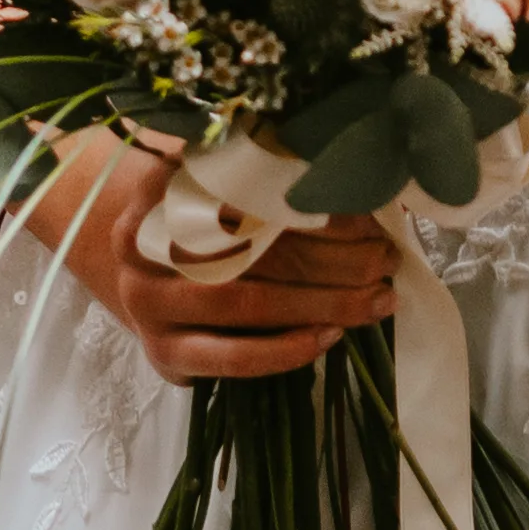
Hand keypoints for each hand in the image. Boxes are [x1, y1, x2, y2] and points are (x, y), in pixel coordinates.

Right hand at [40, 129, 395, 381]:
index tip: (366, 209)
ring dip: (321, 303)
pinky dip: (283, 350)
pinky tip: (329, 336)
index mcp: (162, 185)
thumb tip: (370, 178)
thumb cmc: (202, 220)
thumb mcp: (223, 181)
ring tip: (376, 300)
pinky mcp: (163, 351)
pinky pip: (230, 358)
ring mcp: (149, 301)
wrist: (143, 273)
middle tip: (386, 258)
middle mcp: (144, 242)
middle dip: (332, 256)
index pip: (246, 189)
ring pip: (246, 302)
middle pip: (252, 247)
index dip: (311, 200)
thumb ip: (274, 172)